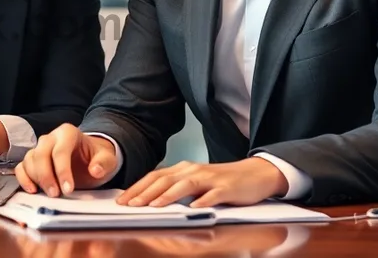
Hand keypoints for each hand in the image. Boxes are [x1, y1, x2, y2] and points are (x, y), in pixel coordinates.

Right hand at [15, 124, 117, 196]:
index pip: (60, 151)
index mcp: (68, 133)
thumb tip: (95, 170)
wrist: (89, 158)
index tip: (68, 189)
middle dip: (46, 176)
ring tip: (50, 194)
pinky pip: (21, 166)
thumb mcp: (107, 159)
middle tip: (55, 194)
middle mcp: (50, 137)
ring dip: (37, 179)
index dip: (62, 171)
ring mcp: (39, 148)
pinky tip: (32, 190)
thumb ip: (104, 163)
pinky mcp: (33, 159)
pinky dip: (23, 178)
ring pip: (30, 160)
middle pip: (41, 154)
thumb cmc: (96, 157)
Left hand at [117, 158, 287, 207]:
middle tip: (130, 205)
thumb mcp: (195, 182)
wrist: (255, 174)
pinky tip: (194, 209)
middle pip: (165, 180)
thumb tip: (150, 200)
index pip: (154, 177)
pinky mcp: (226, 188)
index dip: (137, 188)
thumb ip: (175, 188)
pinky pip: (213, 195)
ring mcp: (210, 178)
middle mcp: (193, 170)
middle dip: (145, 193)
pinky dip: (202, 201)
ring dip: (167, 196)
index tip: (122, 200)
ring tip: (153, 206)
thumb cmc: (222, 181)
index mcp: (183, 169)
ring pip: (185, 185)